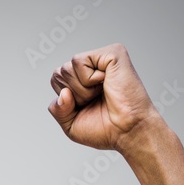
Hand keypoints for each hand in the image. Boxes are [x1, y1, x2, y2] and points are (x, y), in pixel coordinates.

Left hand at [47, 44, 161, 152]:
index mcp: (83, 80)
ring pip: (66, 68)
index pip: (56, 79)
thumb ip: (57, 109)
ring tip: (101, 94)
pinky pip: (79, 61)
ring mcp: (102, 58)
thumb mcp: (70, 124)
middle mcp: (92, 66)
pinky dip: (88, 80)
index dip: (65, 98)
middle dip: (72, 94)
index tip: (86, 106)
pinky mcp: (112, 53)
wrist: (127, 132)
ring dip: (81, 90)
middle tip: (95, 100)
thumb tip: (63, 93)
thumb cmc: (105, 129)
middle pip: (59, 72)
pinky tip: (105, 83)